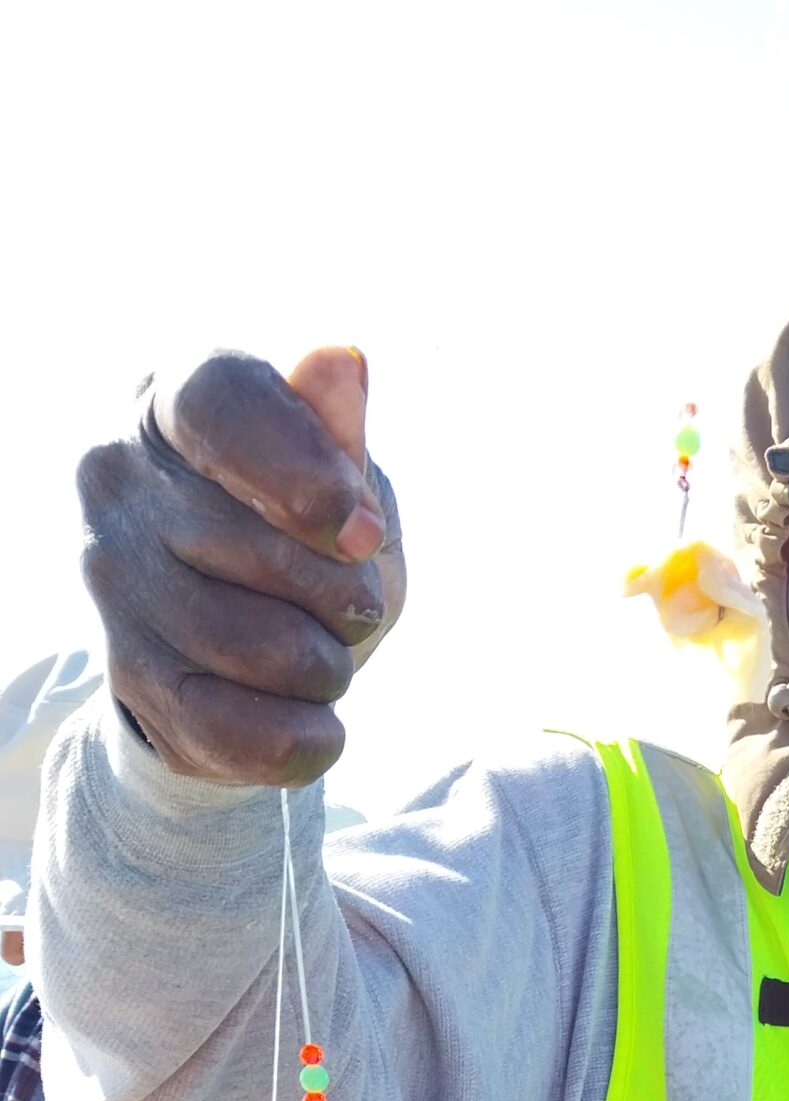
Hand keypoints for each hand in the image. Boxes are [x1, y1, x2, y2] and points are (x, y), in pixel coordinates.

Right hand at [77, 347, 405, 785]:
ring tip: (317, 653)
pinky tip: (313, 723)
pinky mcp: (130, 680)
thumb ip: (339, 437)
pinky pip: (242, 732)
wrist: (244, 651)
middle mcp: (118, 480)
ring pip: (264, 651)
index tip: (363, 532)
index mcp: (175, 401)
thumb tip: (340, 360)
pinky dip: (306, 739)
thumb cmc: (305, 537)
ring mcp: (112, 582)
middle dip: (346, 598)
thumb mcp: (341, 482)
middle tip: (347, 606)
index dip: (304, 472)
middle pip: (266, 551)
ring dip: (328, 669)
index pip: (224, 404)